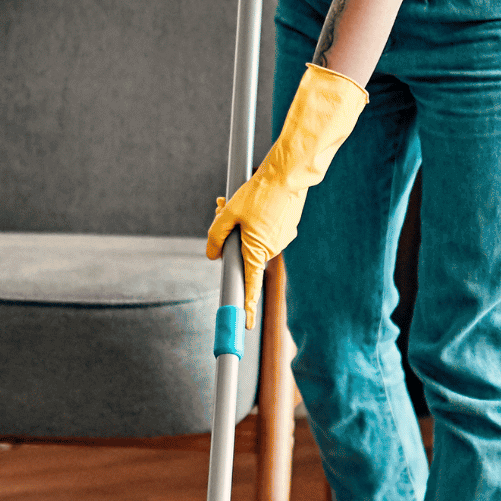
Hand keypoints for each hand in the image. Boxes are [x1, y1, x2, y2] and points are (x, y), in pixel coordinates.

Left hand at [206, 65, 367, 324]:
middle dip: (231, 239)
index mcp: (257, 252)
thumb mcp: (229, 212)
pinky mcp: (285, 228)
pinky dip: (255, 220)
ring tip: (238, 200)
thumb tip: (212, 254)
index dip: (246, 308)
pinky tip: (255, 200)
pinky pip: (265, 230)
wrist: (289, 174)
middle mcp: (271, 250)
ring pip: (253, 239)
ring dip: (242, 226)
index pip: (250, 287)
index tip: (246, 326)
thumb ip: (216, 235)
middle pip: (244, 254)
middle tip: (220, 208)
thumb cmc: (259, 193)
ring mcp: (281, 239)